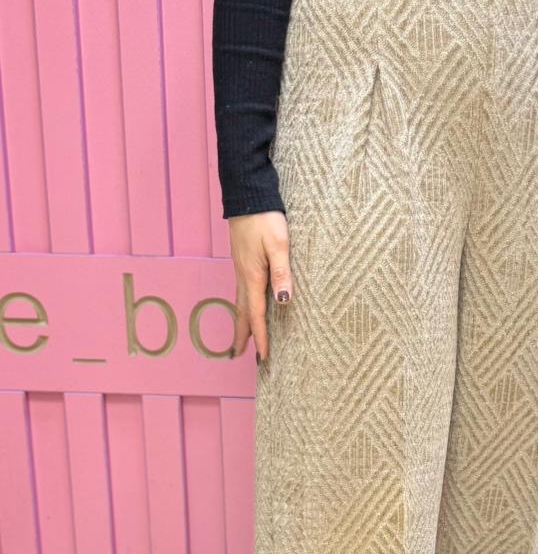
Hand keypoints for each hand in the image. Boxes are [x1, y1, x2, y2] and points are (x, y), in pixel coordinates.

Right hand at [227, 210, 292, 362]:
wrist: (247, 196)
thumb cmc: (265, 218)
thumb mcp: (279, 245)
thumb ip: (282, 273)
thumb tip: (283, 301)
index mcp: (253, 276)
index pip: (256, 314)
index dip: (261, 337)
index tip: (264, 358)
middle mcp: (244, 276)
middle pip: (242, 313)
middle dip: (243, 335)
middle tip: (239, 355)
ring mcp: (241, 268)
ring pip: (240, 302)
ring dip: (242, 321)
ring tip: (242, 337)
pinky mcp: (243, 260)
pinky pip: (242, 290)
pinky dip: (243, 305)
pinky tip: (247, 305)